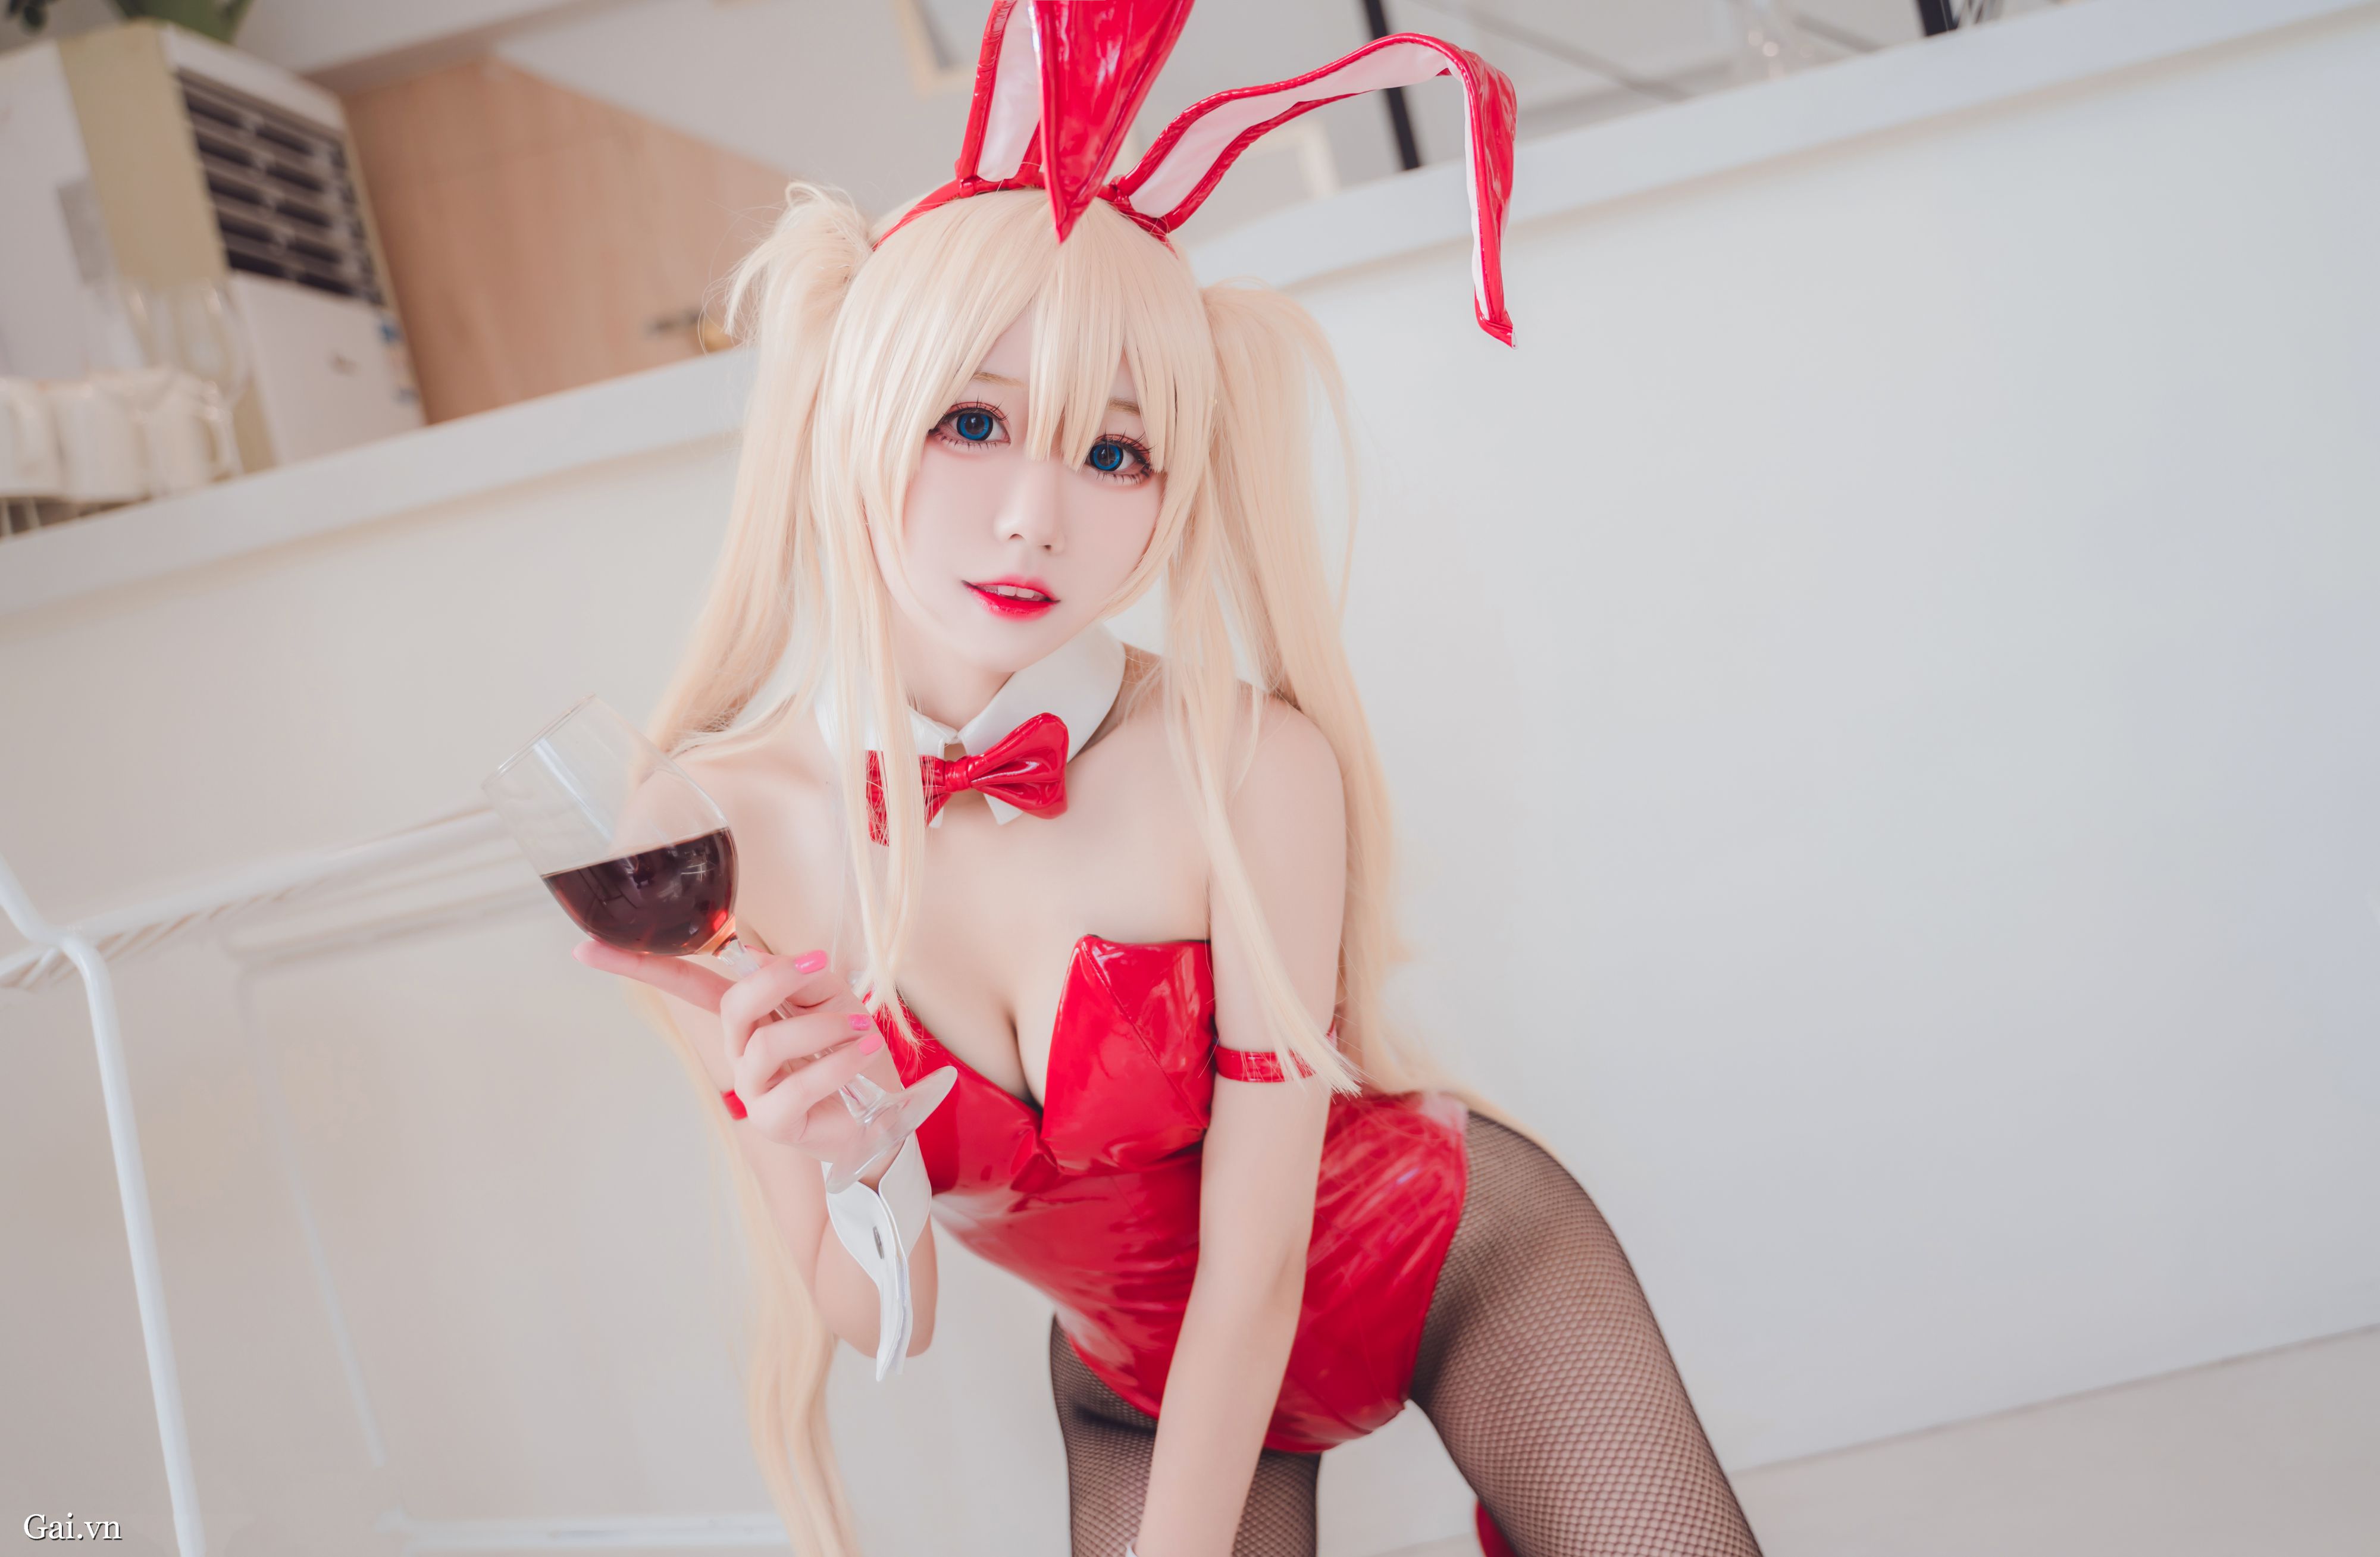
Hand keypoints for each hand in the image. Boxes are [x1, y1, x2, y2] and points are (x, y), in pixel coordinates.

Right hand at [572, 940, 894, 1166]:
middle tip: (817, 967)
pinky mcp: (773, 1121)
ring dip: (823, 1026)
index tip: (585, 947)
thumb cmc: (851, 1051)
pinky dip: (837, 1062)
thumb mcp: (833, 997)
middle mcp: (739, 1051)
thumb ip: (798, 977)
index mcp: (746, 1015)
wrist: (883, 1114)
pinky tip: (862, 1053)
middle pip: (732, 1004)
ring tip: (861, 1028)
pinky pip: (798, 1084)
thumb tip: (758, 958)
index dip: (638, 965)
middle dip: (775, 980)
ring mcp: (751, 1088)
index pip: (685, 984)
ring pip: (768, 1043)